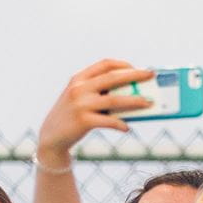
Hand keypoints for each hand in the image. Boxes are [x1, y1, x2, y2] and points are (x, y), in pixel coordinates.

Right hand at [37, 59, 153, 159]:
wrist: (52, 137)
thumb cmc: (73, 117)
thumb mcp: (81, 100)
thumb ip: (100, 94)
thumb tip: (132, 96)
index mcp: (79, 79)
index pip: (104, 64)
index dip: (123, 65)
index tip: (137, 68)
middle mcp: (79, 88)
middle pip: (113, 78)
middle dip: (135, 75)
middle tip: (151, 76)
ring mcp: (81, 104)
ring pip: (115, 100)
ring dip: (135, 101)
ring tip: (149, 103)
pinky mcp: (83, 121)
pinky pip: (109, 121)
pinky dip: (120, 124)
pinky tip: (127, 127)